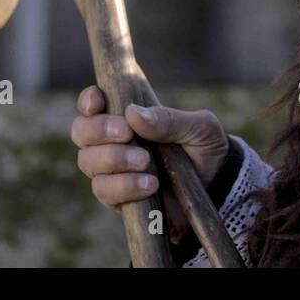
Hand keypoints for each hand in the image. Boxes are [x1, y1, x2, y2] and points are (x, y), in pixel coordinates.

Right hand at [71, 85, 229, 237]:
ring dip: (114, 159)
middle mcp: (113, 141)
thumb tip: (133, 114)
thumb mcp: (199, 127)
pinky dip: (125, 186)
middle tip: (126, 133)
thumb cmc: (204, 148)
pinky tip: (149, 184)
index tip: (98, 103)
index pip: (93, 104)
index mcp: (128, 116)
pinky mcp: (119, 198)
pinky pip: (104, 191)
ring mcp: (113, 170)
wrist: (218, 187)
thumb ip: (169, 119)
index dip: (88, 101)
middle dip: (98, 130)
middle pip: (81, 132)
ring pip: (88, 162)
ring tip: (145, 161)